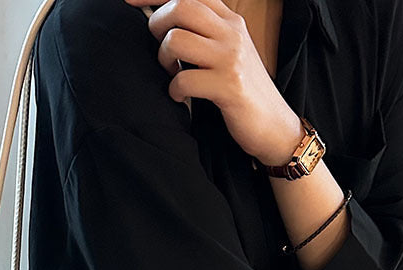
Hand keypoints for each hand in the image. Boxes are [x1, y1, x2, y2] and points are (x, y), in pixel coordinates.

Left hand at [123, 0, 303, 164]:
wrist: (273, 124)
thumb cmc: (241, 91)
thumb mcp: (226, 52)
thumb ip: (203, 34)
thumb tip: (165, 24)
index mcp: (230, 20)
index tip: (129, 1)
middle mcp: (232, 32)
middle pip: (181, 5)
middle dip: (157, 25)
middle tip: (162, 50)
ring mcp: (231, 57)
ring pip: (176, 40)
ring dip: (163, 60)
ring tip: (172, 75)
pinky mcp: (228, 86)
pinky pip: (183, 79)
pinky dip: (173, 90)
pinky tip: (181, 97)